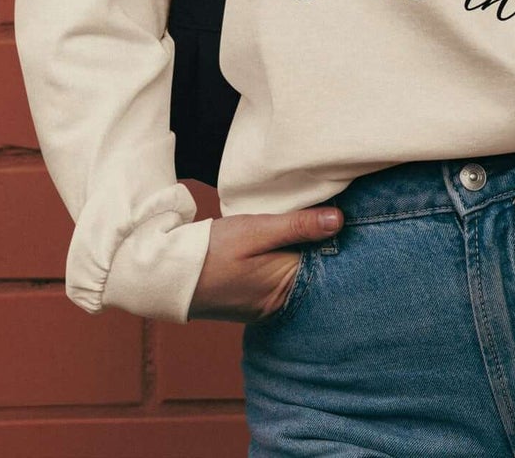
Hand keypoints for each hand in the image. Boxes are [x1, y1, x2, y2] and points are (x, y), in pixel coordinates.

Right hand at [186, 204, 343, 322]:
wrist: (167, 275)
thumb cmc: (211, 252)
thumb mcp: (255, 230)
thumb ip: (297, 226)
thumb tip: (339, 220)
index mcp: (285, 288)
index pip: (326, 261)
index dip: (336, 237)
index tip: (346, 211)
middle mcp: (280, 303)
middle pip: (314, 268)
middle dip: (321, 244)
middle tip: (331, 210)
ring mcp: (266, 304)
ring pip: (297, 271)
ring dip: (302, 250)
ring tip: (309, 220)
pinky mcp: (254, 300)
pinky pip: (281, 278)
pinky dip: (286, 259)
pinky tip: (285, 241)